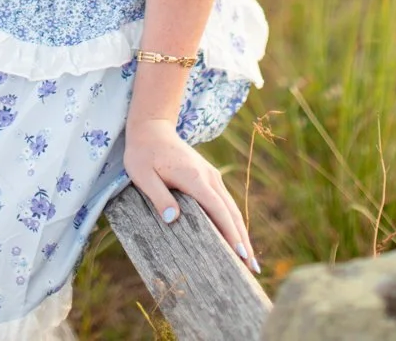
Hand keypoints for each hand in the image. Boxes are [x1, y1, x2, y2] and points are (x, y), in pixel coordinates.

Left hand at [123, 117, 260, 274]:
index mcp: (194, 177)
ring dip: (241, 231)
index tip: (240, 254)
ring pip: (231, 207)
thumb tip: (174, 219)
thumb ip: (158, 196)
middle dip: (242, 239)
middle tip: (252, 267)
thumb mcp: (142, 175)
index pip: (217, 209)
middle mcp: (208, 176)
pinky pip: (225, 201)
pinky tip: (235, 234)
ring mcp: (211, 175)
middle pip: (230, 212)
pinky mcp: (208, 176)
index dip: (229, 233)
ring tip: (248, 258)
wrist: (152, 128)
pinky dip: (233, 220)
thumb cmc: (143, 153)